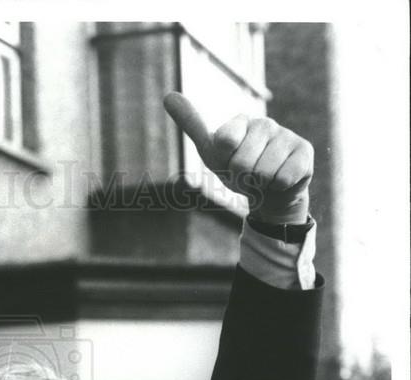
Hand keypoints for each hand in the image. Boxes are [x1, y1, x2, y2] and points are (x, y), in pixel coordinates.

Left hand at [163, 92, 312, 224]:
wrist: (267, 192)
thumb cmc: (237, 169)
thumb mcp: (211, 151)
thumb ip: (192, 124)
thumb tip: (167, 95)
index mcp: (241, 122)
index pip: (224, 141)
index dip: (224, 161)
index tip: (229, 161)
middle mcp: (265, 124)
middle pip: (243, 162)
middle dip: (242, 177)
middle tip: (248, 174)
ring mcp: (287, 136)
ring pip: (264, 172)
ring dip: (260, 183)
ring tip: (264, 178)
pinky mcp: (304, 152)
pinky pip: (283, 178)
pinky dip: (278, 186)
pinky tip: (281, 180)